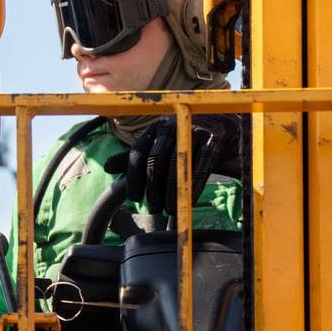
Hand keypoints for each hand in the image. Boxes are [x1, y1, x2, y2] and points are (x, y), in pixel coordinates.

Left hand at [104, 114, 240, 214]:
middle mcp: (173, 125)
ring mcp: (195, 131)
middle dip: (153, 188)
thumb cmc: (187, 136)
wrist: (223, 120)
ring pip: (178, 165)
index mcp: (156, 127)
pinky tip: (189, 201)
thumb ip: (136, 155)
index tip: (135, 198)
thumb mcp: (159, 141)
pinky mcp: (215, 139)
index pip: (138, 152)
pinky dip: (194, 186)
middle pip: (156, 160)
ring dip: (172, 191)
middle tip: (154, 209)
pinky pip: (202, 165)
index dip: (134, 177)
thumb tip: (107, 166)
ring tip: (170, 210)